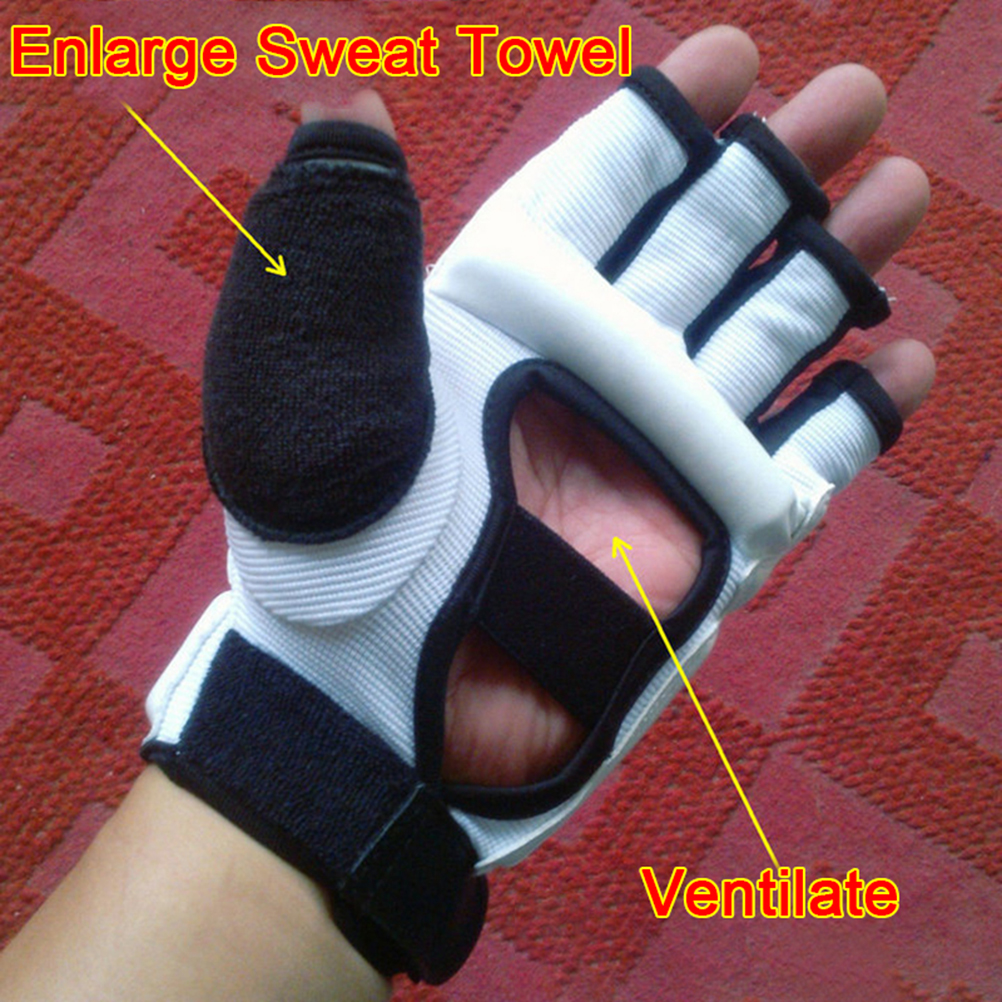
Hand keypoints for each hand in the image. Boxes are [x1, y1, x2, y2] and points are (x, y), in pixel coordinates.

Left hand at [354, 26, 932, 787]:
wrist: (382, 716)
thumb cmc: (335, 556)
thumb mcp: (312, 387)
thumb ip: (342, 245)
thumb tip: (345, 104)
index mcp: (497, 321)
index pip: (593, 192)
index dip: (663, 122)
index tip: (731, 59)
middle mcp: (586, 374)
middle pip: (702, 245)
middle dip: (777, 169)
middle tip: (853, 96)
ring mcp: (655, 456)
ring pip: (765, 336)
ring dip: (834, 267)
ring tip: (897, 192)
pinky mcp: (709, 544)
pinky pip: (802, 463)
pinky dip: (855, 416)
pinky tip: (903, 359)